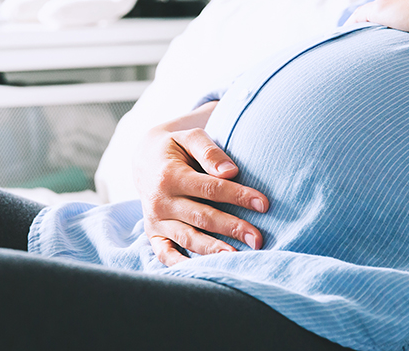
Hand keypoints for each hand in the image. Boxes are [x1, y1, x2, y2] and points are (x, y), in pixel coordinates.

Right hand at [134, 119, 268, 265]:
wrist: (145, 159)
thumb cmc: (176, 147)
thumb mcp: (189, 137)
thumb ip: (209, 151)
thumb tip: (230, 172)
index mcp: (170, 176)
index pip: (210, 189)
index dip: (238, 196)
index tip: (263, 204)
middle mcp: (160, 201)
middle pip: (202, 217)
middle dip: (232, 227)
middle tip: (258, 238)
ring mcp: (155, 220)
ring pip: (188, 238)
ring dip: (213, 249)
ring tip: (238, 257)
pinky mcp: (153, 234)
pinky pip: (165, 254)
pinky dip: (181, 265)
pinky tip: (203, 271)